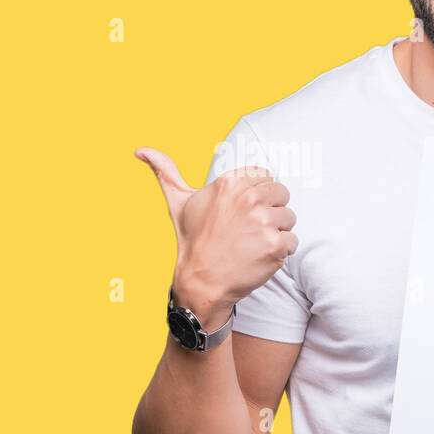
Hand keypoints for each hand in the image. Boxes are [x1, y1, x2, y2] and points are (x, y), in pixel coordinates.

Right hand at [134, 146, 297, 318]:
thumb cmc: (192, 241)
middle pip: (281, 194)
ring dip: (276, 232)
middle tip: (248, 230)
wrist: (201, 282)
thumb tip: (141, 150)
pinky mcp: (275, 245)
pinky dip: (281, 252)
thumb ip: (165, 171)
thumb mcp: (178, 203)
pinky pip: (293, 241)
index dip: (257, 195)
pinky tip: (260, 257)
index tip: (242, 212)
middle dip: (269, 211)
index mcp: (230, 182)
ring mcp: (263, 222)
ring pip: (289, 218)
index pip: (265, 176)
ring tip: (253, 244)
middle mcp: (248, 198)